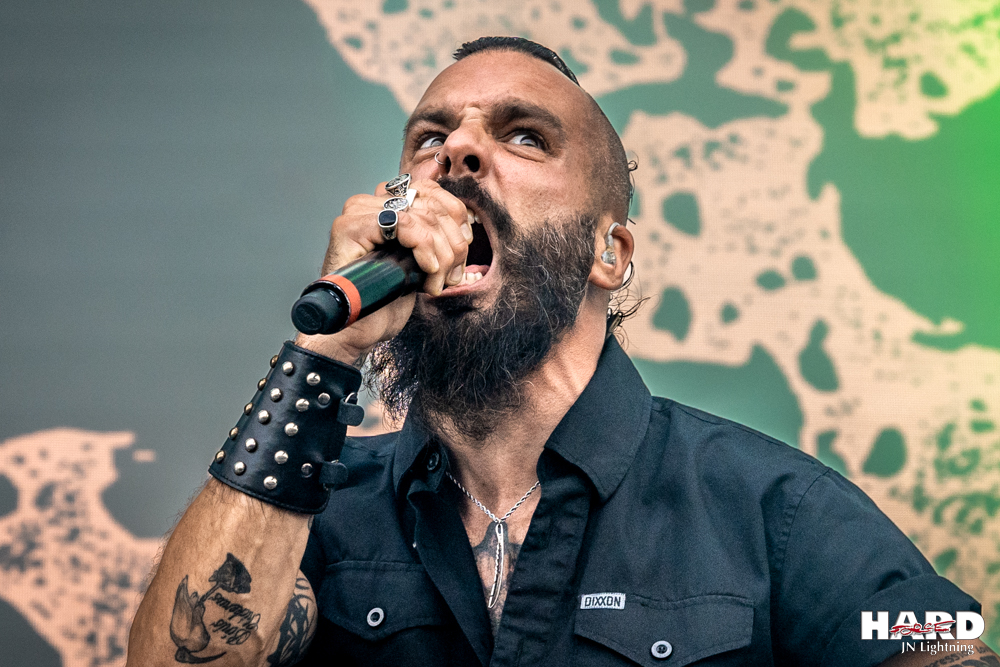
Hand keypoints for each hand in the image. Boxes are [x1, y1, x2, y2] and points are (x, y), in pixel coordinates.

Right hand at [296, 178, 473, 363]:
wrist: (358, 329)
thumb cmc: (386, 300)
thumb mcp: (422, 261)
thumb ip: (437, 233)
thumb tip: (465, 212)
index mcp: (384, 205)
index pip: (430, 188)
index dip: (455, 214)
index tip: (464, 242)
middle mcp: (368, 202)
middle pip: (430, 203)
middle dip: (452, 242)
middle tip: (452, 274)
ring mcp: (357, 212)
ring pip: (421, 215)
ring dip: (441, 253)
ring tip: (437, 281)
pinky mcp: (351, 226)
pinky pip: (404, 223)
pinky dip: (423, 248)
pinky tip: (425, 270)